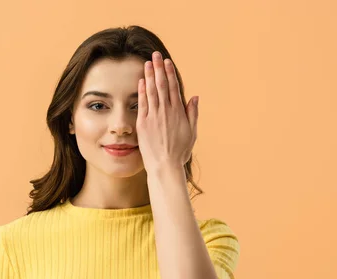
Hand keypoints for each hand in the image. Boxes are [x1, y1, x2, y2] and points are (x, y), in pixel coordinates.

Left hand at [136, 51, 198, 173]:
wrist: (165, 165)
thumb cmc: (179, 152)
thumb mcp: (191, 133)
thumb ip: (192, 113)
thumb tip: (194, 97)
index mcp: (178, 112)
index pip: (174, 88)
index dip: (170, 73)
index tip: (167, 62)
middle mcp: (166, 112)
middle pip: (162, 85)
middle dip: (159, 68)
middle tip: (155, 55)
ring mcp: (154, 117)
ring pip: (152, 91)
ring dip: (150, 75)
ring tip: (147, 62)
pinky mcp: (143, 124)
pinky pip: (143, 104)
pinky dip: (142, 91)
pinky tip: (141, 80)